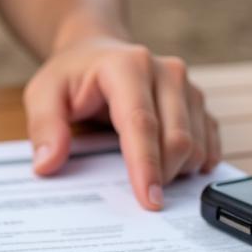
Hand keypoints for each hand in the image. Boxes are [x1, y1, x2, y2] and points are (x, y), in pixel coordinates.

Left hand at [24, 38, 220, 208]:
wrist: (94, 51)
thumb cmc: (70, 76)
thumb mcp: (43, 95)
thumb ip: (44, 128)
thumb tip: (47, 164)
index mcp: (128, 67)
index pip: (140, 123)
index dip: (146, 165)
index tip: (149, 200)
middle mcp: (166, 72)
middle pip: (177, 137)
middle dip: (162, 175)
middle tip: (140, 196)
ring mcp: (187, 86)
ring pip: (196, 143)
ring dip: (177, 170)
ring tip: (147, 176)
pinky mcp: (197, 101)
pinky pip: (209, 140)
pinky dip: (194, 162)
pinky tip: (176, 172)